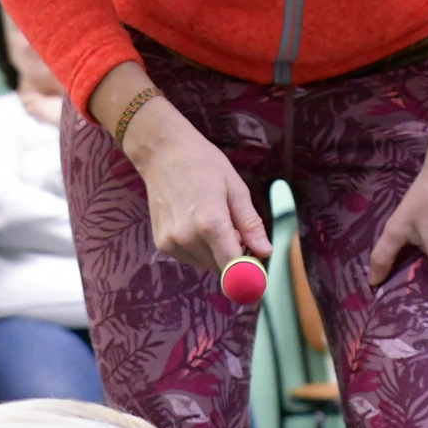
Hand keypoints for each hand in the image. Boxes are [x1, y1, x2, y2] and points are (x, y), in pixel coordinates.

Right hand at [126, 110, 269, 274]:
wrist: (162, 153)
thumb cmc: (203, 164)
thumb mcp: (235, 188)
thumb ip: (250, 223)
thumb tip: (265, 252)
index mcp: (210, 223)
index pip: (233, 268)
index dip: (249, 273)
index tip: (257, 271)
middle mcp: (187, 238)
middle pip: (221, 268)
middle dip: (235, 258)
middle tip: (237, 231)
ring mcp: (172, 244)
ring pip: (207, 265)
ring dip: (217, 253)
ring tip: (214, 222)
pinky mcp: (162, 245)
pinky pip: (191, 259)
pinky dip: (201, 249)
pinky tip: (196, 225)